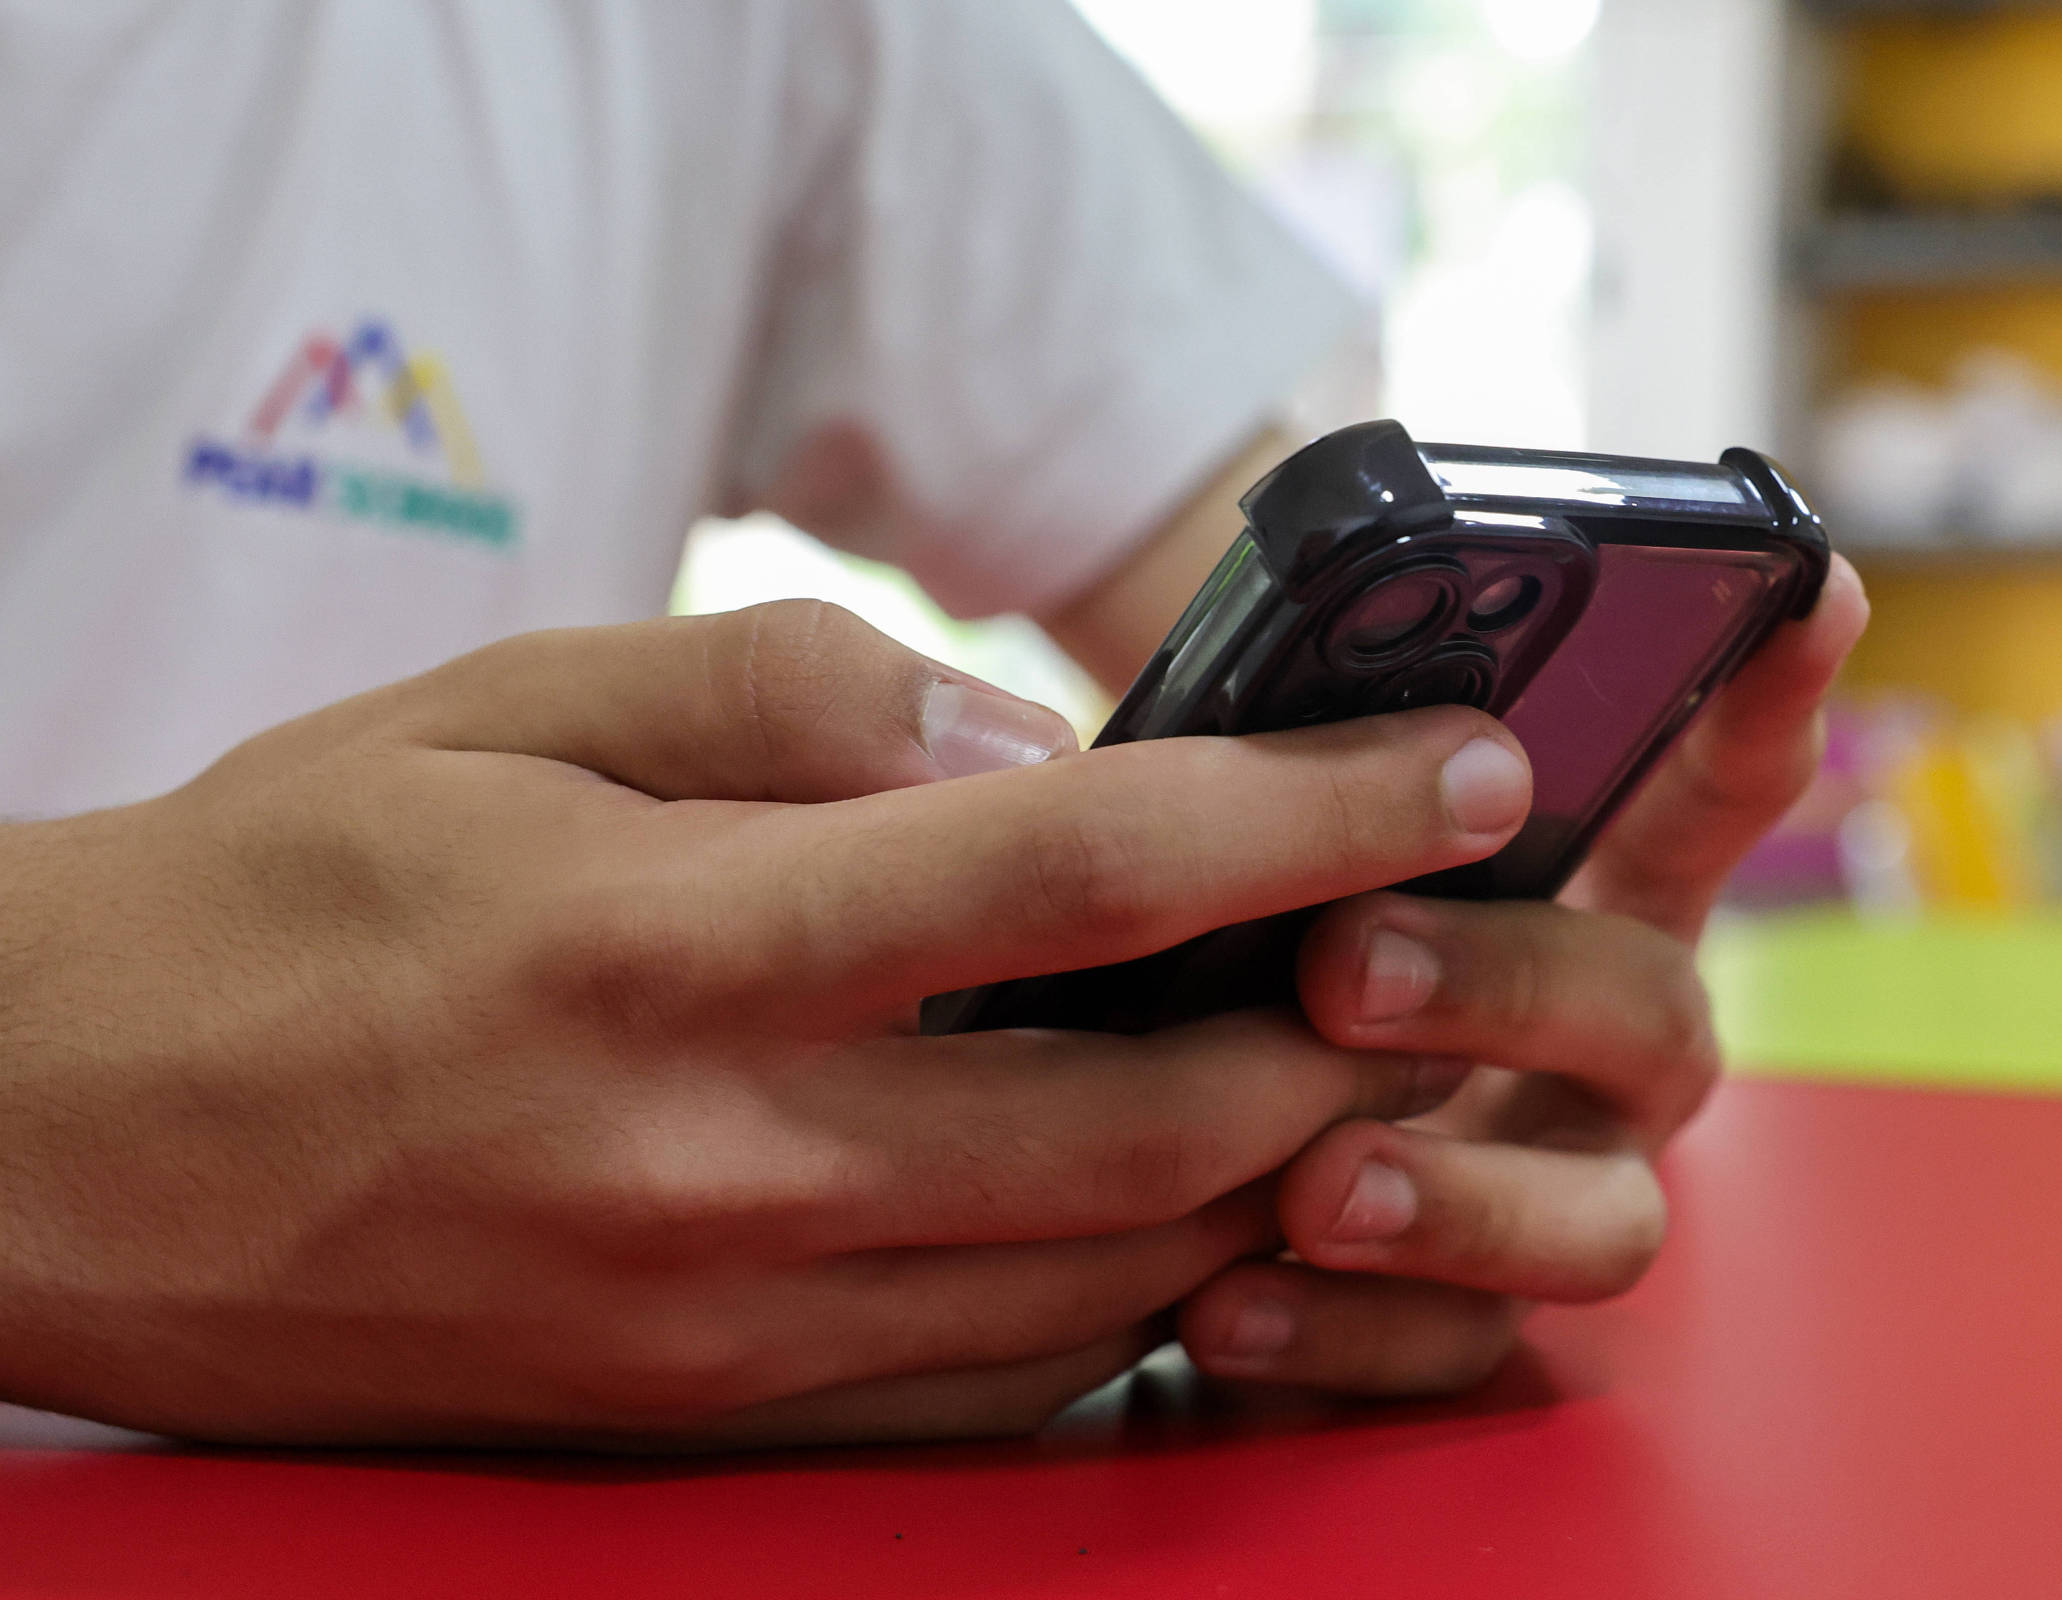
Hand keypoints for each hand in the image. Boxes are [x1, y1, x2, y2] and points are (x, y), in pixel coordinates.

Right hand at [0, 600, 1536, 1447]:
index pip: (1086, 872)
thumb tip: (1025, 739)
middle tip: (1443, 935)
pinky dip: (1134, 1284)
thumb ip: (787, 696)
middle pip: (1159, 1120)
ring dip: (1276, 1168)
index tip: (1456, 764)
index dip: (1312, 809)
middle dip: (1356, 1029)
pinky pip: (1004, 1378)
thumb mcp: (507, 706)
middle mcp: (728, 1162)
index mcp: (676, 942)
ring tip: (1347, 1054)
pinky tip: (1171, 1190)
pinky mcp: (714, 1419)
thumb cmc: (285, 891)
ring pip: (1116, 1275)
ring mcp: (731, 1325)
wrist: (61, 1144)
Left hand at [1177, 557, 1870, 1392]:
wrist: (1138, 1174)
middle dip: (1509, 983)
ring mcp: (1550, 1200)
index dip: (1761, 701)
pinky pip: (1453, 1359)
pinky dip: (1342, 1337)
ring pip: (1601, 1224)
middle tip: (1343, 964)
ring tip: (1316, 1187)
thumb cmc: (1223, 973)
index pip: (1696, 797)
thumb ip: (1303, 807)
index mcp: (1574, 909)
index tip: (1808, 590)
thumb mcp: (1260, 871)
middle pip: (1651, 1013)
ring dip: (1459, 1200)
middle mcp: (1598, 1060)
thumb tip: (1273, 730)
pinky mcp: (1463, 1333)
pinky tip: (1227, 1301)